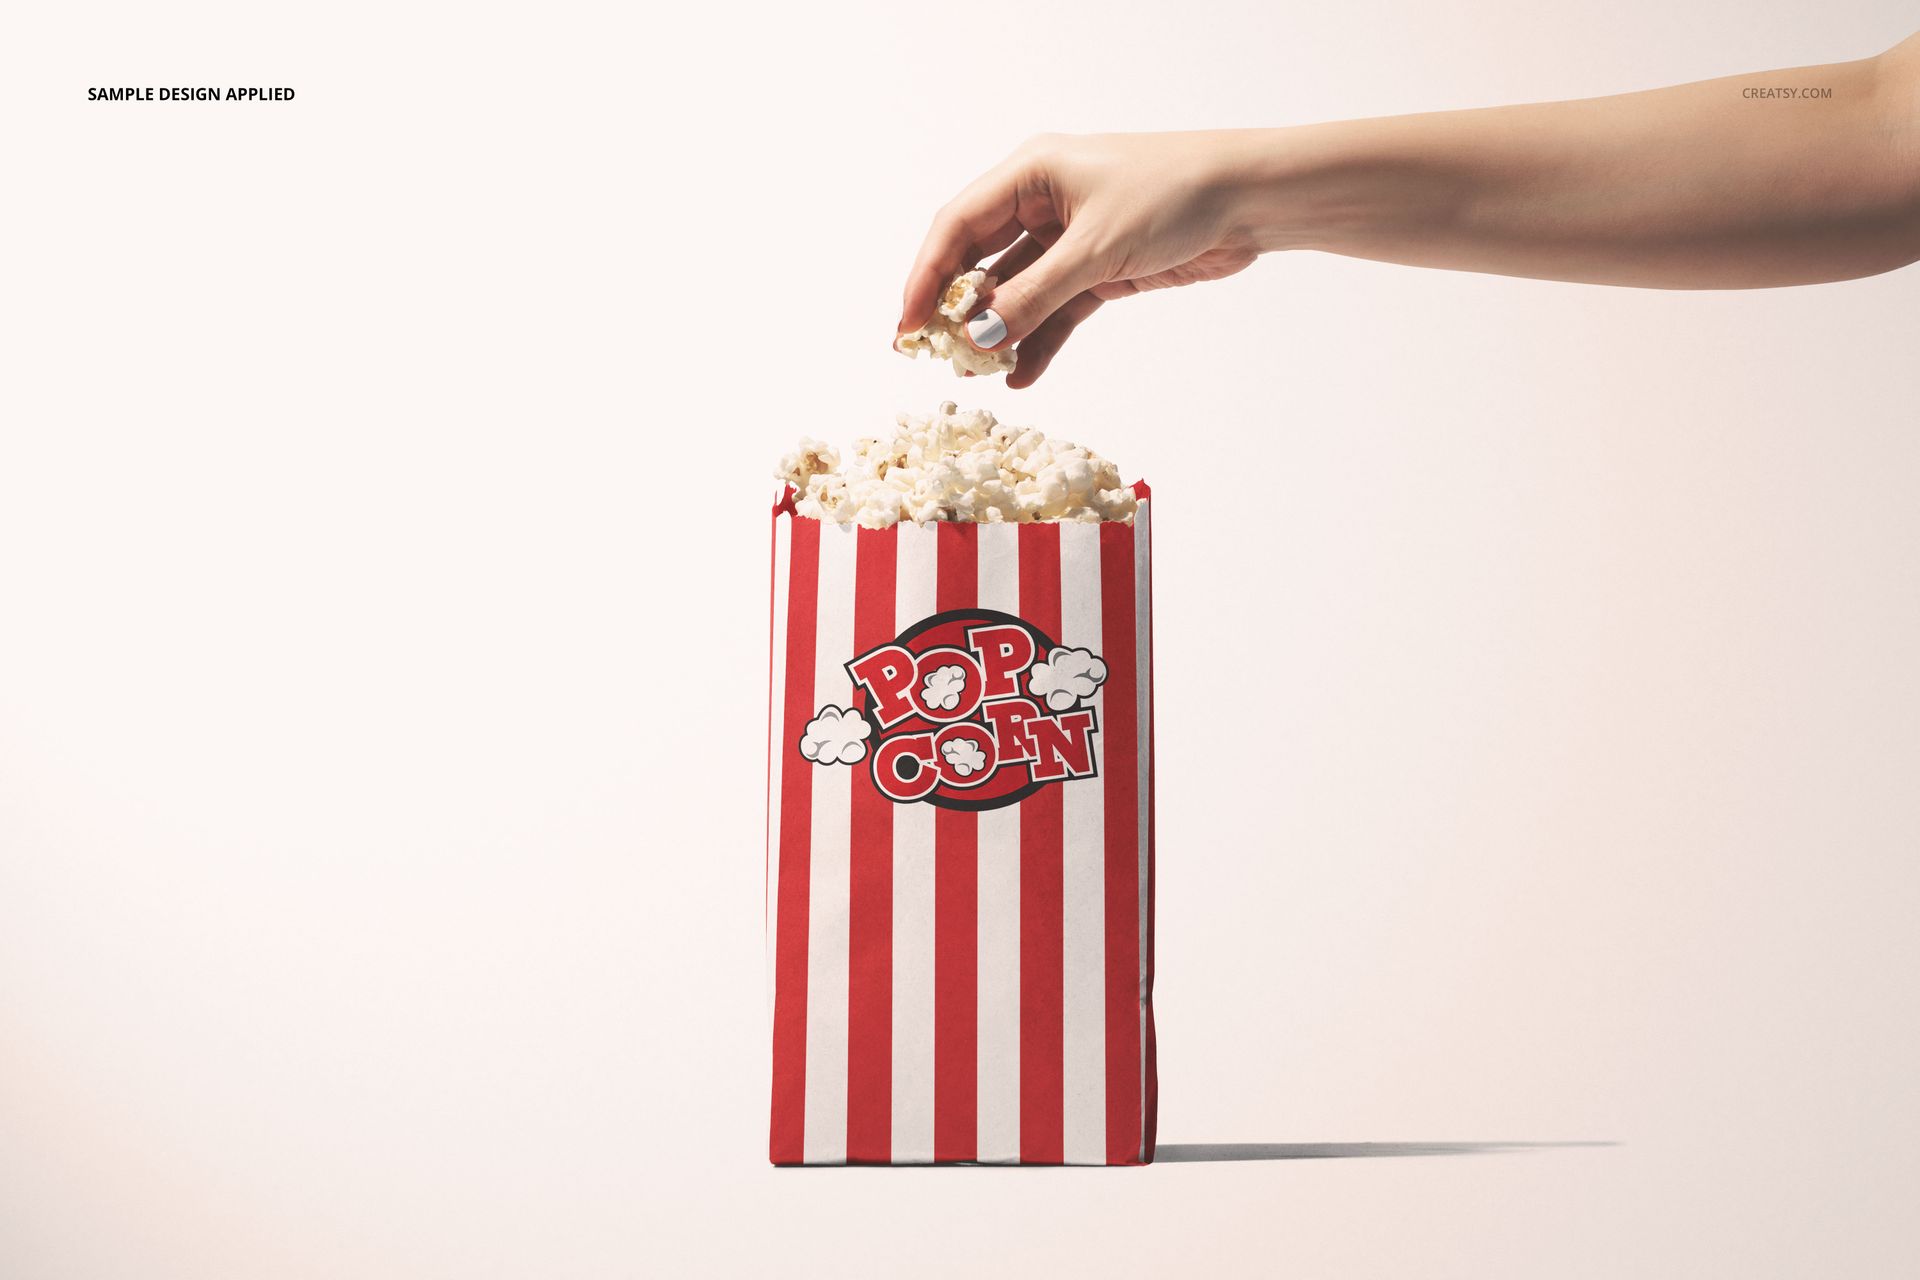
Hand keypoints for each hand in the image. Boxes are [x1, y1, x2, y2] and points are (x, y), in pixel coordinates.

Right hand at [898, 132, 1261, 387]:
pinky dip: (1040, 340)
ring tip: (979, 374)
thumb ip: (1035, 296)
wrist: (1249, 201)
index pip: (958, 226)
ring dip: (1000, 331)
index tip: (908, 326)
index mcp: (1031, 173)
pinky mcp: (1101, 268)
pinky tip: (1023, 373)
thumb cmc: (1174, 195)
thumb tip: (980, 337)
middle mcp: (1043, 202)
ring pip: (1018, 291)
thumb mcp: (1095, 249)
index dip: (927, 276)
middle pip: (981, 260)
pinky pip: (1056, 309)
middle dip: (958, 310)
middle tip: (933, 356)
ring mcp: (1070, 238)